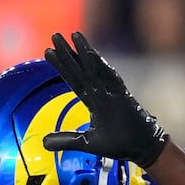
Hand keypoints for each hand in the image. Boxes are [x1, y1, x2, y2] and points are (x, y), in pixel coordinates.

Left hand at [41, 32, 167, 167]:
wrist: (141, 149)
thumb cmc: (118, 143)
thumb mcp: (86, 142)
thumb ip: (66, 140)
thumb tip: (43, 142)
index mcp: (93, 100)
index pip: (74, 79)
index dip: (62, 66)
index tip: (48, 52)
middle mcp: (101, 91)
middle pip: (81, 69)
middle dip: (68, 53)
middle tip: (54, 36)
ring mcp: (112, 91)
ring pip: (95, 68)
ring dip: (84, 51)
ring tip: (73, 35)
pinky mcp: (122, 95)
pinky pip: (109, 77)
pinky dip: (100, 66)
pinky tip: (89, 53)